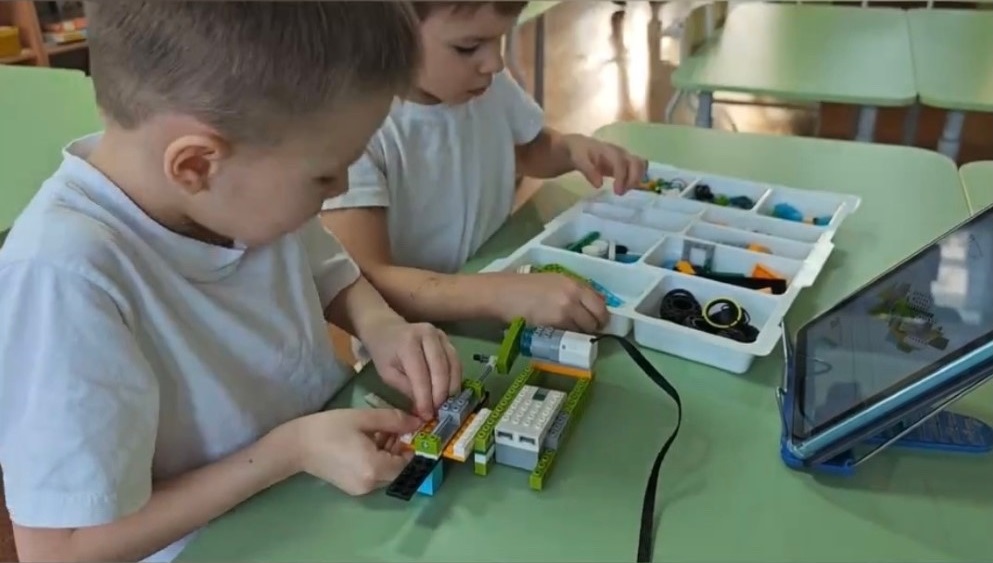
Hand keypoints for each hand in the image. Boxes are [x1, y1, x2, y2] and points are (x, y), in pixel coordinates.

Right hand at [288, 408, 420, 495]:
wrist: (297, 445)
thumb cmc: (330, 428)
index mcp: (375, 468)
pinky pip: (374, 476)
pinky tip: (365, 444)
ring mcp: (360, 490)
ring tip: (374, 433)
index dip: (409, 446)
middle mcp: (370, 485)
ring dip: (387, 455)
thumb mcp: (364, 418)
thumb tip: (417, 423)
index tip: (403, 429)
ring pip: (386, 473)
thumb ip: (394, 420)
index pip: (407, 463)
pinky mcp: (352, 489)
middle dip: (398, 449)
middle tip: (388, 428)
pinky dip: (376, 462)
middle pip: (397, 470)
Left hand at [362, 318, 461, 419]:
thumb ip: (407, 389)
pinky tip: (450, 391)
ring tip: (445, 404)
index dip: (425, 397)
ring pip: (453, 364)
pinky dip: (455, 378)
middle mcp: (427, 335)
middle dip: (441, 394)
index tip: (427, 415)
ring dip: (451, 387)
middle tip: (438, 412)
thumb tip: (425, 409)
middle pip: (441, 368)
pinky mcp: (447, 338)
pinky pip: (456, 361)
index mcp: (408, 343)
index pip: (421, 374)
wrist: (386, 328)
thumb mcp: (388, 374)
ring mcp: (440, 335)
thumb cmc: (384, 353)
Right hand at [495, 273, 607, 332]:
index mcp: (573, 282)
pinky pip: (570, 333)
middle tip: (588, 331)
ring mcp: (566, 309)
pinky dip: (569, 336)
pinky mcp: (556, 323)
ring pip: (585, 328)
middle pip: (596, 316)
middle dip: (595, 326)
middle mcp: (573, 294)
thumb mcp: (552, 282)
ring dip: (581, 333)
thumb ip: (572, 292)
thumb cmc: (523, 288)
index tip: (599, 321)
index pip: (599, 301)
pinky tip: (561, 334)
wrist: (503, 294)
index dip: (602, 314)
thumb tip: (589, 306)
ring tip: (571, 332)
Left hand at [564, 134, 646, 194]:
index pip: (621, 163)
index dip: (622, 178)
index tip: (617, 192)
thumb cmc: (580, 154)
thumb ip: (589, 171)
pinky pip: (638, 169)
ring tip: (624, 190)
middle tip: (622, 192)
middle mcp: (621, 153)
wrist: (580, 147)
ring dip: (637, 179)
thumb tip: (599, 185)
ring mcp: (625, 157)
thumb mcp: (579, 161)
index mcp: (609, 151)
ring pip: (641, 165)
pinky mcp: (626, 163)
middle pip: (637, 163)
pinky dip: (637, 179)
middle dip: (634, 179)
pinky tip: (627, 188)